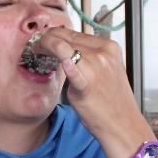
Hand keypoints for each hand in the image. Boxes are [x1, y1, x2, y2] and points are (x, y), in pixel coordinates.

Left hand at [36, 25, 156, 157]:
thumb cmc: (111, 102)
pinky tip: (57, 63)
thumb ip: (87, 58)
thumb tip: (65, 49)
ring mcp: (97, 68)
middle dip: (46, 38)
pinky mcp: (88, 86)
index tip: (43, 39)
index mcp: (109, 47)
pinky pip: (72, 70)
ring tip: (36, 53)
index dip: (54, 34)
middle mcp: (104, 54)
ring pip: (63, 48)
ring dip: (45, 48)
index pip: (74, 33)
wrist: (123, 125)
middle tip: (35, 46)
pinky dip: (63, 64)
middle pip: (67, 37)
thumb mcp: (104, 71)